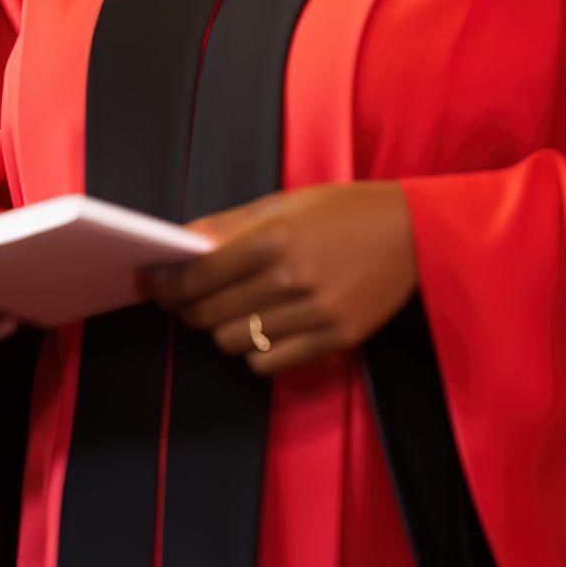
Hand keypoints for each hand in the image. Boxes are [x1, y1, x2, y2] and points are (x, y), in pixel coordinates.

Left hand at [144, 182, 415, 375]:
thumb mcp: (285, 203)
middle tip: (186, 299)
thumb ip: (229, 225)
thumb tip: (181, 242)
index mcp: (275, 237)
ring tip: (235, 309)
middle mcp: (291, 278)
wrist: (414, 232)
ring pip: (234, 342)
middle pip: (209, 314)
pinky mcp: (335, 339)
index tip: (151, 284)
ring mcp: (314, 313)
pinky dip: (256, 351)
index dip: (166, 285)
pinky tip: (266, 328)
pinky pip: (268, 363)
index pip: (198, 276)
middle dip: (188, 308)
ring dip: (223, 329)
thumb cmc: (346, 211)